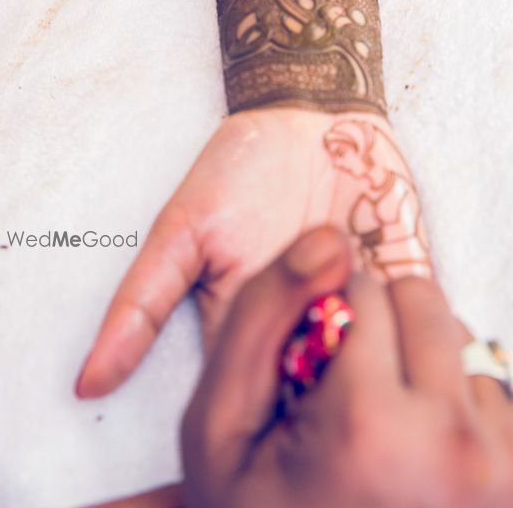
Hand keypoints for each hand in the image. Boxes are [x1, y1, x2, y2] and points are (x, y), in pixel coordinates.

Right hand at [75, 106, 431, 397]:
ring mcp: (359, 308)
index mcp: (251, 333)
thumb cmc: (242, 168)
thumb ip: (143, 302)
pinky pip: (423, 326)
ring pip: (377, 370)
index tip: (269, 353)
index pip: (256, 401)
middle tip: (313, 316)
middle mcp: (307, 329)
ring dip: (369, 343)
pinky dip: (412, 317)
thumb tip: (89, 380)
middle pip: (320, 396)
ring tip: (346, 292)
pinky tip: (388, 284)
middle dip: (320, 368)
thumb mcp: (184, 228)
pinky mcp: (405, 281)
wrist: (313, 111)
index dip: (265, 396)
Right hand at [182, 225, 512, 507]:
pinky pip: (492, 377)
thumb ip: (263, 312)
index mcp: (369, 428)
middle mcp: (451, 446)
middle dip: (380, 323)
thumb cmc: (257, 507)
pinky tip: (416, 439)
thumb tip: (330, 237)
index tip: (310, 374)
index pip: (362, 290)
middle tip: (348, 389)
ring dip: (419, 356)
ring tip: (381, 419)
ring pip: (460, 333)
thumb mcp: (219, 419)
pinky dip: (452, 391)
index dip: (325, 316)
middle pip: (422, 299)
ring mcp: (498, 465)